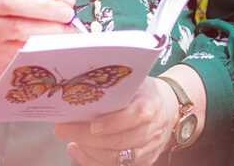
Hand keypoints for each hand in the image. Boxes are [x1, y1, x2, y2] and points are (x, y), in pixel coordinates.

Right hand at [0, 0, 77, 81]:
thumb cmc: (2, 13)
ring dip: (48, 30)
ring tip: (67, 32)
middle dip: (45, 7)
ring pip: (18, 29)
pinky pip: (22, 50)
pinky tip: (57, 46)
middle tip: (68, 14)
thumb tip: (66, 1)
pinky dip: (42, 47)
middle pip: (13, 2)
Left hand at [53, 76, 177, 165]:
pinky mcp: (142, 162)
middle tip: (63, 129)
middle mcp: (150, 131)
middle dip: (87, 137)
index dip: (112, 123)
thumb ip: (119, 83)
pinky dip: (93, 161)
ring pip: (115, 158)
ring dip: (88, 151)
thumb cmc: (145, 92)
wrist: (169, 109)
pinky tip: (78, 150)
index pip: (134, 117)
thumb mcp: (137, 81)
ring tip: (69, 138)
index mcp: (149, 106)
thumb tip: (87, 75)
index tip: (92, 124)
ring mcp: (147, 150)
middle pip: (119, 141)